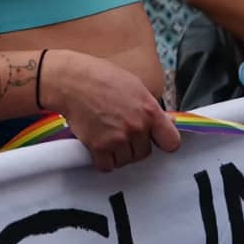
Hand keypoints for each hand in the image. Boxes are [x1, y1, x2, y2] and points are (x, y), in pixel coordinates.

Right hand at [42, 49, 180, 171]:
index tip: (155, 141)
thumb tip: (169, 122)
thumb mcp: (135, 86)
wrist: (72, 81)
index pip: (172, 142)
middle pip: (144, 153)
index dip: (163, 142)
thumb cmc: (102, 78)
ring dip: (118, 154)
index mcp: (149, 111)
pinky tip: (99, 147)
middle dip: (135, 146)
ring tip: (108, 136)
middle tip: (122, 133)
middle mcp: (137, 127)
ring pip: (126, 160)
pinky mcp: (99, 146)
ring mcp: (118, 138)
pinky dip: (103, 160)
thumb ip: (152, 108)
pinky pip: (107, 166)